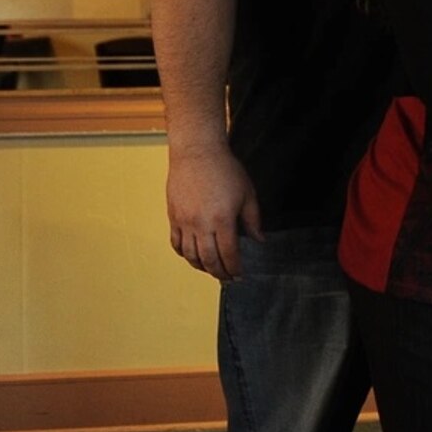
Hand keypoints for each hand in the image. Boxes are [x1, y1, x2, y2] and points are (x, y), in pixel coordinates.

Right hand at [166, 143, 261, 281]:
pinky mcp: (173, 217)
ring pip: (190, 255)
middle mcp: (201, 225)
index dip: (235, 268)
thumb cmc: (226, 170)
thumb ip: (253, 220)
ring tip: (212, 270)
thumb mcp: (247, 194)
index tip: (240, 275)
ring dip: (202, 267)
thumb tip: (259, 240)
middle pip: (208, 259)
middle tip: (227, 278)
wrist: (197, 153)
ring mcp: (184, 222)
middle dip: (219, 272)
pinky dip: (184, 254)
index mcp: (222, 220)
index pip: (229, 254)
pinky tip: (193, 257)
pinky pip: (176, 243)